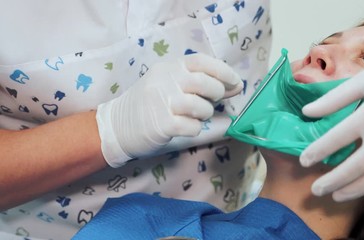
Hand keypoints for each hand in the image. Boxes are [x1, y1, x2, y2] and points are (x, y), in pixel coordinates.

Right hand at [96, 53, 242, 166]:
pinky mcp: (161, 124)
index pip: (202, 61)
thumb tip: (236, 85)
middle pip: (206, 83)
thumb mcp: (170, 85)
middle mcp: (165, 80)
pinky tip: (185, 127)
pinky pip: (193, 127)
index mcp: (169, 67)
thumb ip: (200, 82)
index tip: (236, 82)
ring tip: (195, 115)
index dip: (223, 71)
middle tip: (213, 102)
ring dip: (205, 113)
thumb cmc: (148, 104)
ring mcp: (162, 102)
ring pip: (201, 107)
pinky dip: (194, 128)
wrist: (116, 126)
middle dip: (218, 94)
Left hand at [299, 40, 363, 202]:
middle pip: (357, 165)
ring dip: (356, 190)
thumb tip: (305, 112)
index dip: (317, 151)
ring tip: (337, 196)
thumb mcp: (362, 81)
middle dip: (333, 180)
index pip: (338, 138)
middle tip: (316, 190)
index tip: (303, 161)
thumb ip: (333, 99)